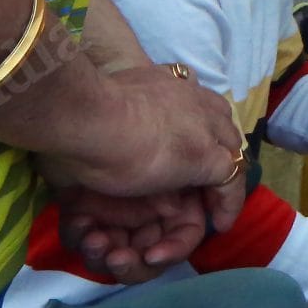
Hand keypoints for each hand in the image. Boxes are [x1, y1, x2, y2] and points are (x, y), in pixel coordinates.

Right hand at [36, 63, 245, 199]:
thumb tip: (132, 161)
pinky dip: (227, 204)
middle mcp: (192, 99)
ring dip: (218, 180)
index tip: (182, 153)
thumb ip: (124, 131)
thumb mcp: (106, 116)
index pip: (197, 105)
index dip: (196, 130)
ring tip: (213, 206)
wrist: (84, 116)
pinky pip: (231, 183)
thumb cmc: (77, 117)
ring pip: (228, 154)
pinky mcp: (205, 157)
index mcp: (166, 84)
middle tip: (202, 183)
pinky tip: (220, 223)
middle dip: (215, 152)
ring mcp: (202, 128)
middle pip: (220, 126)